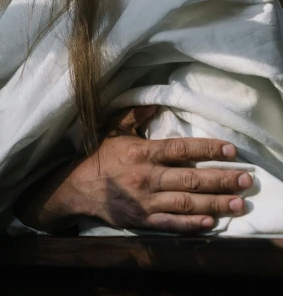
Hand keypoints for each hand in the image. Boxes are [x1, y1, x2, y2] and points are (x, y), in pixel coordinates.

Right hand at [67, 106, 251, 232]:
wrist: (78, 187)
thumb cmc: (100, 155)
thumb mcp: (114, 128)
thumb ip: (136, 114)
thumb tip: (158, 100)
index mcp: (142, 152)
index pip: (181, 149)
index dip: (207, 149)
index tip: (230, 150)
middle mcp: (147, 176)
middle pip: (190, 179)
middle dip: (221, 179)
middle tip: (246, 179)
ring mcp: (145, 200)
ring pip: (186, 203)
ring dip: (215, 203)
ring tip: (237, 203)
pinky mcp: (142, 219)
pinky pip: (171, 223)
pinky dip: (192, 224)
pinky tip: (211, 222)